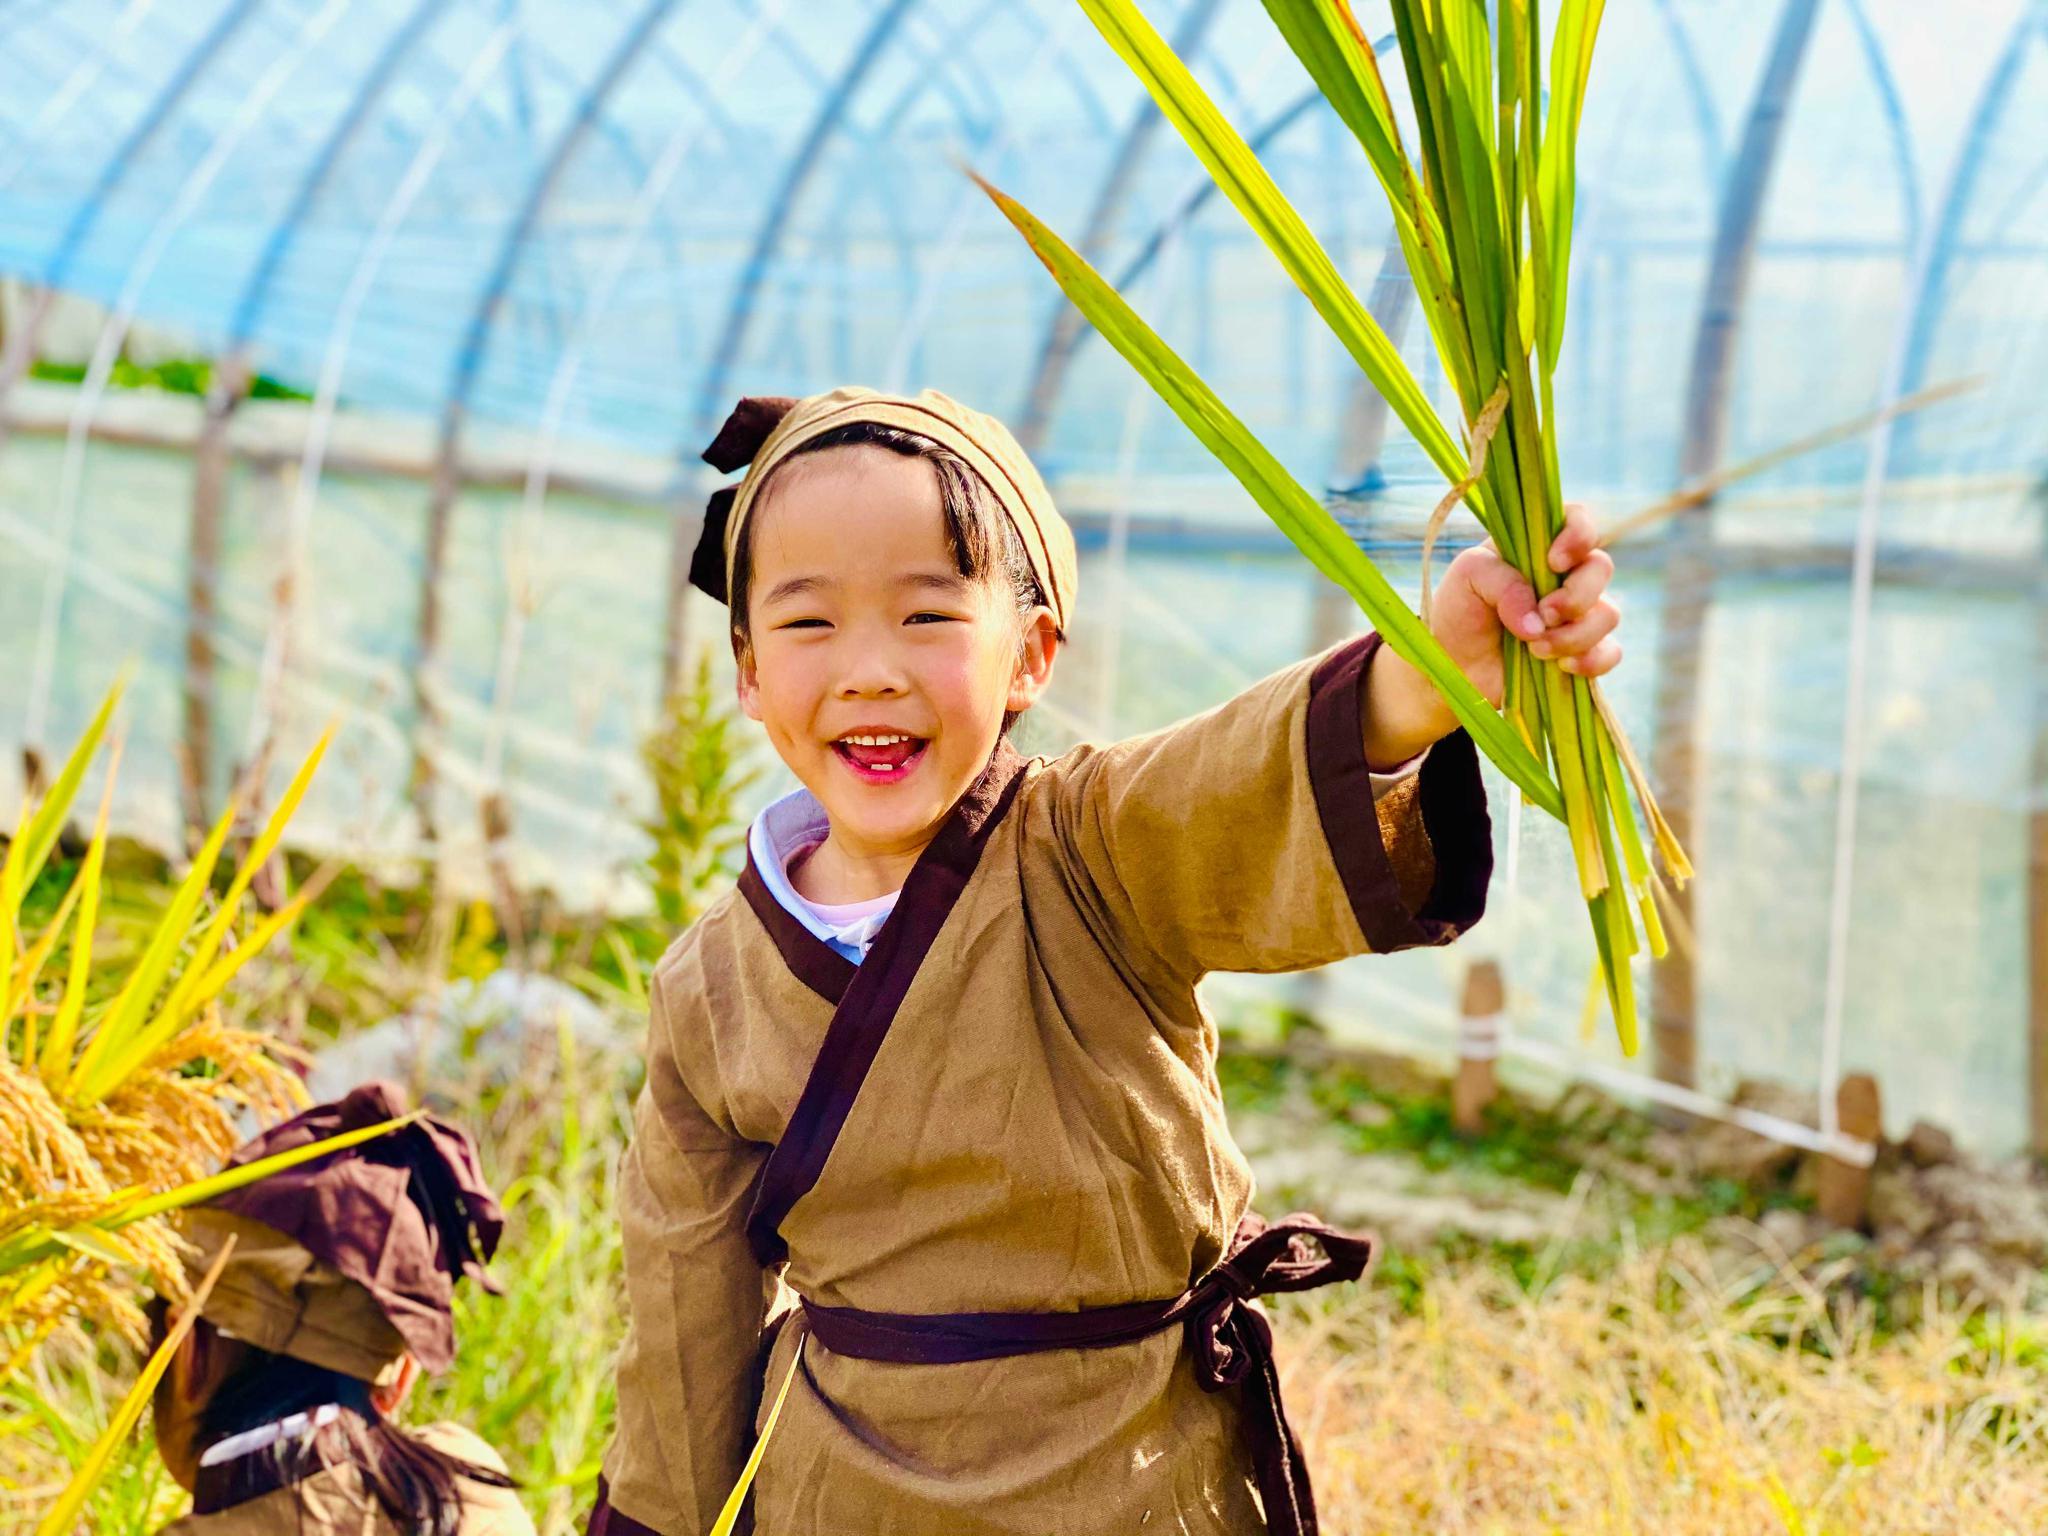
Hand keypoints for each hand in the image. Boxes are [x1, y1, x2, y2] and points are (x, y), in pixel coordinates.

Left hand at [1362, 503, 1620, 767]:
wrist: (1455, 667)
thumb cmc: (1460, 611)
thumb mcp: (1467, 578)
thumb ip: (1502, 583)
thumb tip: (1539, 621)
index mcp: (1538, 545)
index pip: (1578, 519)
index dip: (1578, 534)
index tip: (1553, 562)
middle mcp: (1565, 575)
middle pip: (1600, 568)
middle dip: (1576, 595)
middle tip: (1545, 614)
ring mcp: (1578, 614)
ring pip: (1608, 614)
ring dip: (1575, 635)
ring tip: (1535, 650)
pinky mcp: (1583, 651)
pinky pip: (1610, 652)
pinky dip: (1591, 660)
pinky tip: (1561, 667)